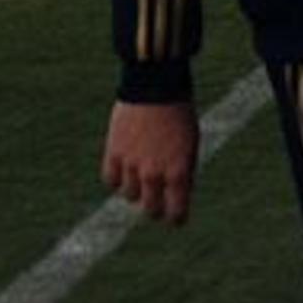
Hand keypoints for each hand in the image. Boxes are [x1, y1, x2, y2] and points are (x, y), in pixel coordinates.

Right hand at [101, 99, 198, 225]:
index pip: (175, 215)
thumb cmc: (179, 114)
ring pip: (129, 196)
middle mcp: (154, 173)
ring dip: (136, 188)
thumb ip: (183, 174)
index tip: (175, 215)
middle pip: (150, 210)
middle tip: (157, 197)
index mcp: (178, 173)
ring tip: (141, 173)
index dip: (176, 217)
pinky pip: (111, 180)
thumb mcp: (191, 145)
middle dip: (155, 206)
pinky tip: (125, 167)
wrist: (156, 85)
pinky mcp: (114, 152)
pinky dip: (117, 177)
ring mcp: (132, 165)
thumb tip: (174, 197)